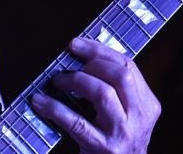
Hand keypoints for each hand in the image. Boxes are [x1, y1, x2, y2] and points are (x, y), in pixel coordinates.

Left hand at [30, 38, 160, 153]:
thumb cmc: (114, 139)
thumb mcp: (123, 113)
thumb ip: (111, 88)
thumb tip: (77, 57)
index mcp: (147, 105)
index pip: (128, 66)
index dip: (99, 50)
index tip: (75, 44)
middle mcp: (140, 118)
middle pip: (120, 75)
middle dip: (90, 62)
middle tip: (68, 66)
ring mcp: (123, 133)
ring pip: (102, 93)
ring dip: (74, 81)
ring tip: (57, 82)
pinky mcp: (104, 148)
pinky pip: (76, 121)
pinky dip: (54, 108)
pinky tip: (40, 102)